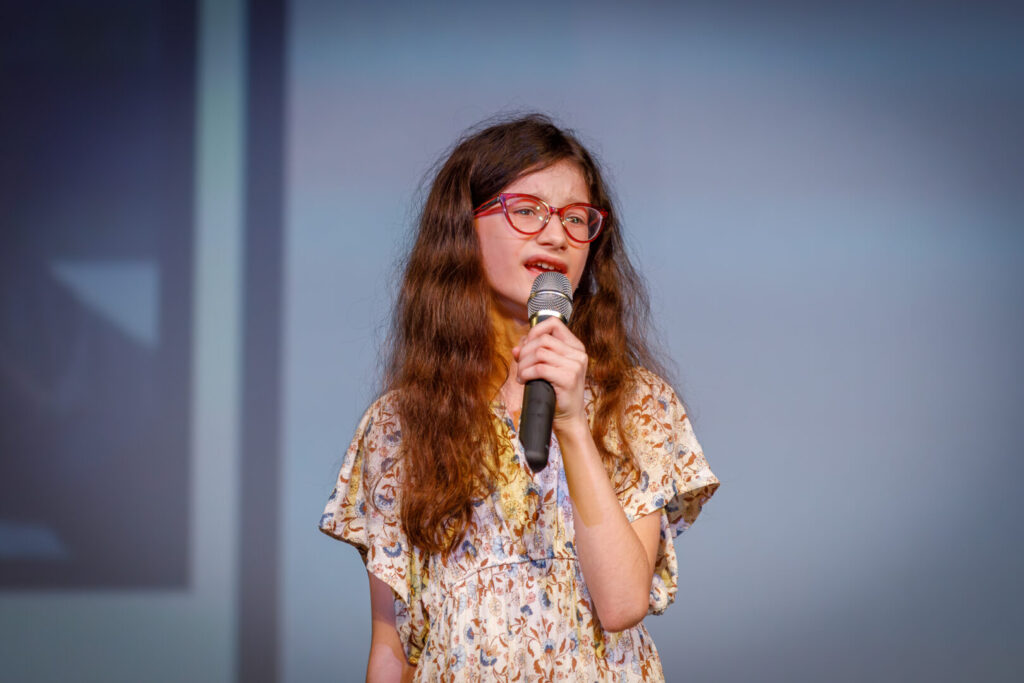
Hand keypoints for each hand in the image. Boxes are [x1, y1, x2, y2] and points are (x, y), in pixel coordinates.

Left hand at [511, 317, 588, 433]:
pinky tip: (523, 380)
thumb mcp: (546, 369)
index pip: (554, 324)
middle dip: (525, 351)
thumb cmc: (556, 393)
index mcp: (575, 347)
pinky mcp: (568, 378)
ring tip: (521, 375)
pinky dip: (526, 373)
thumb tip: (516, 348)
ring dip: (523, 364)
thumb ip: (533, 355)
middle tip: (519, 365)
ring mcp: (575, 366)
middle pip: (543, 339)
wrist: (568, 418)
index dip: (535, 330)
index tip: (525, 345)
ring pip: (539, 352)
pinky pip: (539, 368)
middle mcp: (578, 354)